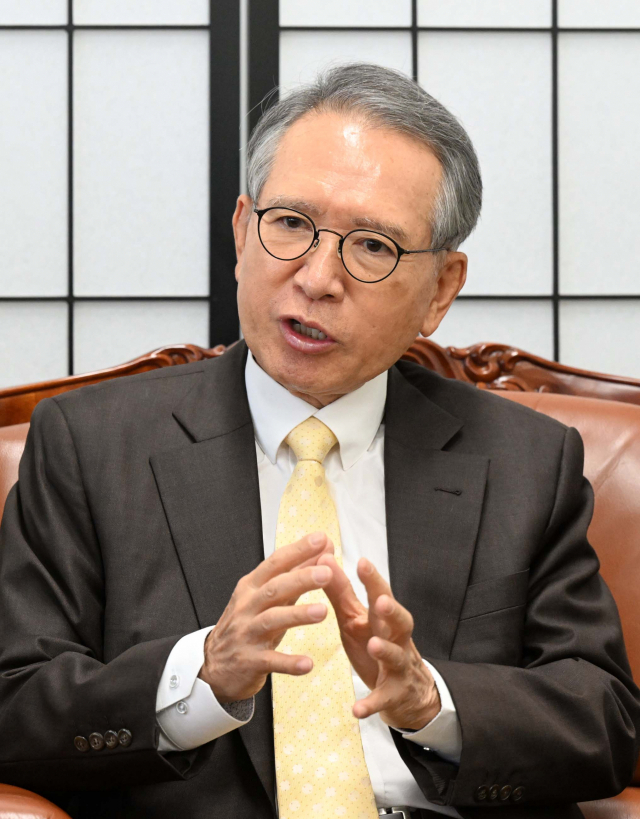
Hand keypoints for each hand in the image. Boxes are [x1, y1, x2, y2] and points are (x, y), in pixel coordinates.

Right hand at [199, 533, 333, 701]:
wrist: (215, 664)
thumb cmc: (248, 623)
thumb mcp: (268, 596)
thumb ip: (296, 574)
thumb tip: (323, 549)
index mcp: (252, 586)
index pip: (275, 563)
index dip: (298, 551)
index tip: (320, 539)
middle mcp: (248, 606)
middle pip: (274, 588)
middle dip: (301, 579)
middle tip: (327, 572)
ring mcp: (247, 633)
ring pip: (272, 620)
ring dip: (297, 615)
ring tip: (323, 611)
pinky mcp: (250, 661)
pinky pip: (271, 661)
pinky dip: (289, 663)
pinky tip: (308, 664)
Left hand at [318, 552, 439, 730]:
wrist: (407, 692)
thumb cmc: (376, 644)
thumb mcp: (355, 618)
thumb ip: (339, 591)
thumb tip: (323, 559)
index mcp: (383, 619)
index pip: (381, 594)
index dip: (373, 579)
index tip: (362, 562)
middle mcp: (396, 638)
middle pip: (401, 621)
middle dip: (392, 611)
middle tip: (381, 602)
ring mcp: (398, 666)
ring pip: (397, 656)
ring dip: (386, 651)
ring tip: (374, 645)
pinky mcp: (394, 694)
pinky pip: (383, 699)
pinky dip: (371, 704)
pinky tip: (356, 709)